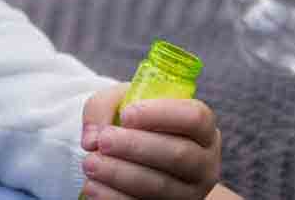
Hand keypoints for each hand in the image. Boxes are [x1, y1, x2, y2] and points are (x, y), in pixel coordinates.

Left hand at [80, 83, 238, 199]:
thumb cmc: (137, 125)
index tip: (127, 114)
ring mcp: (190, 193)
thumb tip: (92, 138)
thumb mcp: (124, 103)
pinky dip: (114, 198)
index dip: (161, 114)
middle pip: (178, 154)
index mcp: (202, 128)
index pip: (195, 117)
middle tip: (104, 141)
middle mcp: (204, 162)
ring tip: (90, 163)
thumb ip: (105, 106)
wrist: (140, 160)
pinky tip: (93, 187)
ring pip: (161, 186)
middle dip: (136, 147)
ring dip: (121, 175)